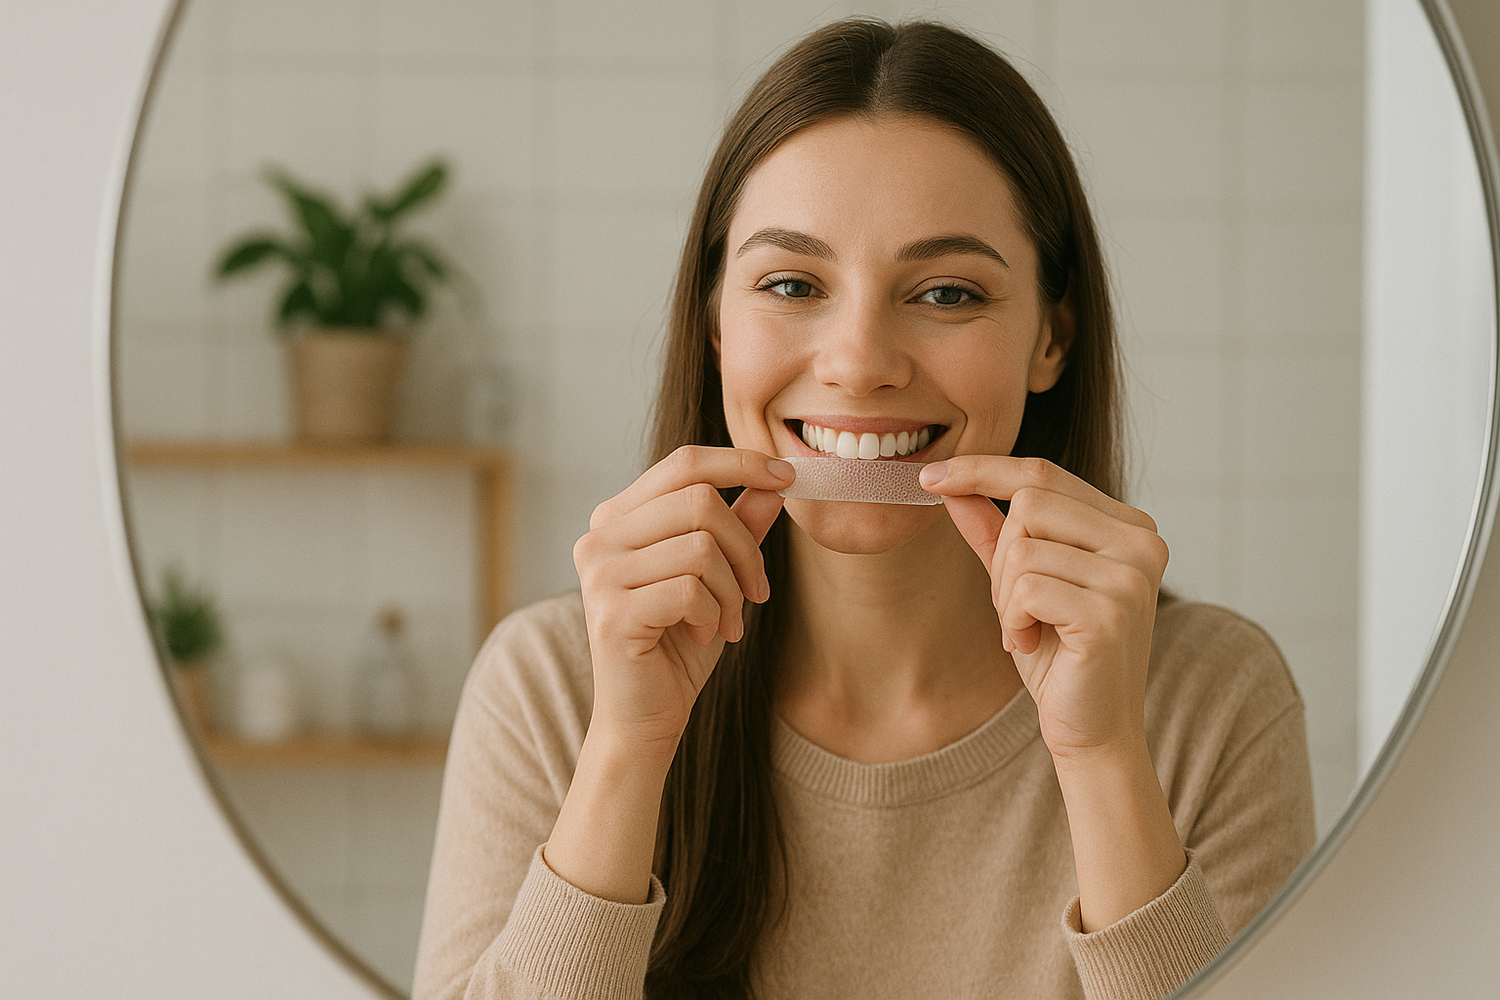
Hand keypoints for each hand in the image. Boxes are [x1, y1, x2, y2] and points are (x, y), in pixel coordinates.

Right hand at [572, 445, 790, 758]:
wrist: (645, 717)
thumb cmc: (678, 645)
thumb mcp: (718, 577)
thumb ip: (739, 527)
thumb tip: (773, 483)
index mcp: (619, 517)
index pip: (684, 464)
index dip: (740, 462)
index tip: (787, 477)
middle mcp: (599, 537)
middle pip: (700, 502)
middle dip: (745, 548)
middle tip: (755, 592)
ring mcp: (600, 574)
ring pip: (701, 546)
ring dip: (732, 590)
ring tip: (726, 622)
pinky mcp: (611, 612)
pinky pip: (690, 589)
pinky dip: (713, 614)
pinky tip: (703, 635)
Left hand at [919, 456, 1168, 762]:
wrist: (1092, 730)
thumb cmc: (1061, 656)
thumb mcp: (1020, 583)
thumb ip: (992, 531)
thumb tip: (950, 483)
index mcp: (1129, 525)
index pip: (1044, 474)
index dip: (983, 470)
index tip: (930, 475)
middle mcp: (1141, 542)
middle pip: (1029, 503)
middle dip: (1002, 558)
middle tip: (1015, 607)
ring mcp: (1131, 577)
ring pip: (1023, 549)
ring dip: (1005, 597)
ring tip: (1029, 630)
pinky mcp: (1111, 614)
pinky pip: (1026, 588)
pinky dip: (1012, 620)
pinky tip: (1032, 645)